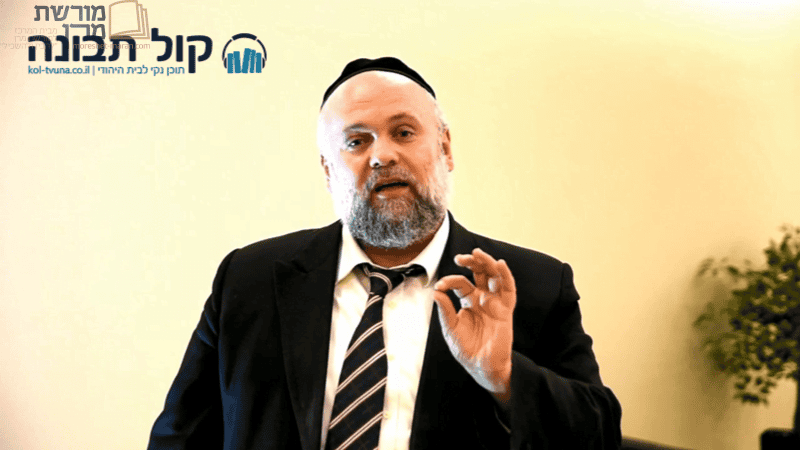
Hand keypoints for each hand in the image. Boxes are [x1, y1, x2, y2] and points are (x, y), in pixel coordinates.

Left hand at [433, 248, 516, 404]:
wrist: (481, 366)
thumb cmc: (466, 348)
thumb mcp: (451, 329)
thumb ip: (445, 310)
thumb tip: (436, 292)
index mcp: (468, 301)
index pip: (460, 283)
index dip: (450, 281)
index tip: (440, 286)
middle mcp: (482, 298)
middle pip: (479, 273)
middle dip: (471, 262)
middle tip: (461, 258)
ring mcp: (495, 302)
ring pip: (494, 276)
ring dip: (487, 263)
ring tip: (477, 254)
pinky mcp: (505, 310)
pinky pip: (508, 290)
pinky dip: (506, 276)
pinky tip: (500, 264)